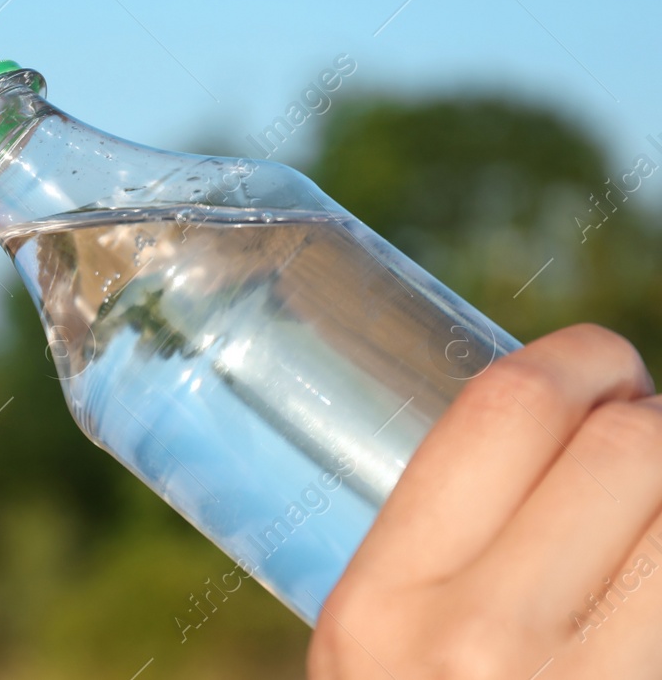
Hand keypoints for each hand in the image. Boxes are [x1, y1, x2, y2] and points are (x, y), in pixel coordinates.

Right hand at [308, 324, 661, 677]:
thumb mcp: (371, 645)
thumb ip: (433, 559)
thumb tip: (554, 437)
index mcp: (377, 599)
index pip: (507, 409)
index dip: (579, 359)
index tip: (599, 368)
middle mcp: (475, 640)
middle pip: (627, 446)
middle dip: (656, 417)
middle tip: (649, 429)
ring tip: (653, 504)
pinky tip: (661, 574)